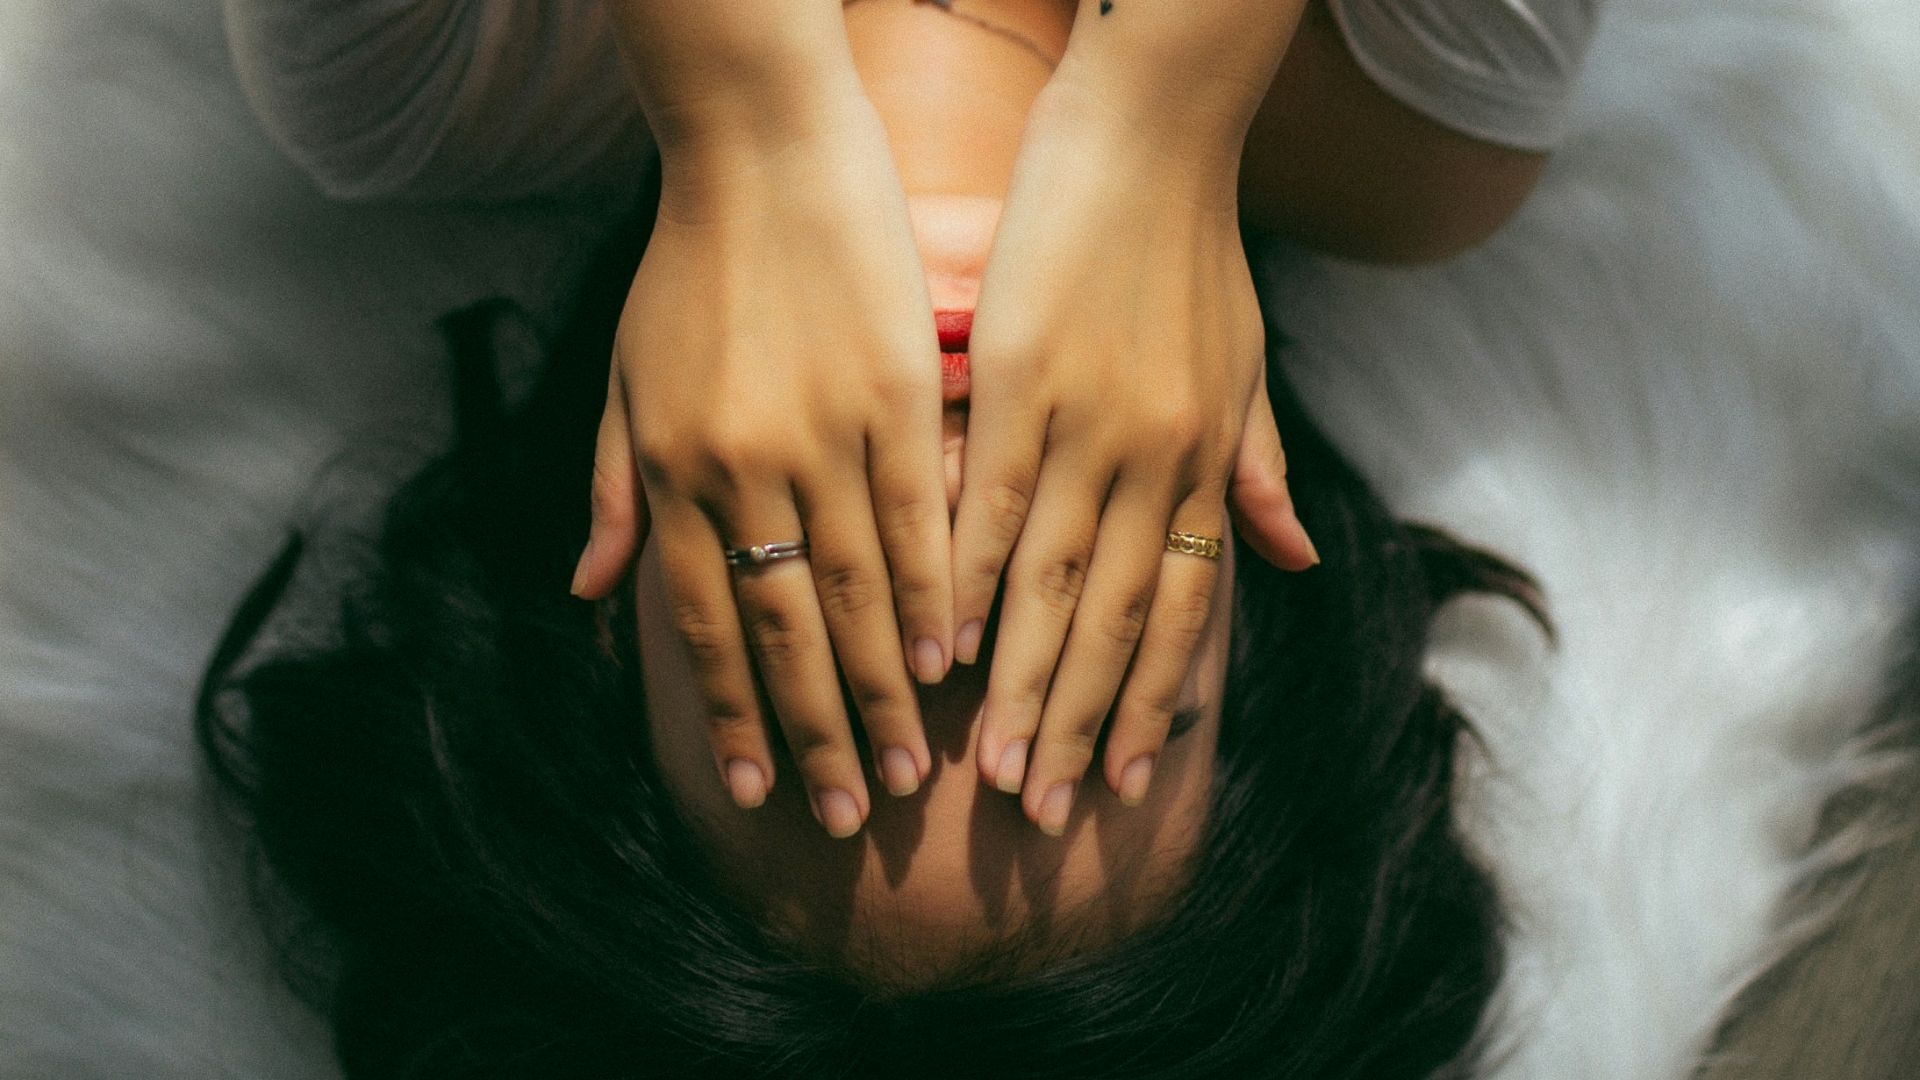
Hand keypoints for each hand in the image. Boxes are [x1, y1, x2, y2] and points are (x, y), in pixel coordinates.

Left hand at [572, 96, 951, 838]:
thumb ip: (614, 493)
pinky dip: (933, 592)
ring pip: (857, 589)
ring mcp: (823, 433)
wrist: (762, 152)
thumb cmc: (688, 269)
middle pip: (784, 628)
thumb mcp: (624, 380)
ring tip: (910, 764)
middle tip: (850, 815)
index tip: (752, 788)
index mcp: (672, 469)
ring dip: (882, 686)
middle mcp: (742, 467)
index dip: (728, 711)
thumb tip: (593, 599)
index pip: (700, 623)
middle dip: (815, 731)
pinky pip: (916, 515)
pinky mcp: (894, 394)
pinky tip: (950, 655)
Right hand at [954, 81, 1315, 835]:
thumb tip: (1295, 563)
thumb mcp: (1248, 365)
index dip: (1153, 703)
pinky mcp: (1022, 380)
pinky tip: (938, 643)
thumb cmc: (1196, 249)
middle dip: (1082, 724)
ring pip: (1052, 583)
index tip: (1125, 784)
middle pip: (1116, 620)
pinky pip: (991, 500)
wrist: (1154, 132)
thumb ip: (1260, 469)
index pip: (1180, 611)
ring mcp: (1088, 424)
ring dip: (1020, 682)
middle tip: (1046, 814)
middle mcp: (1156, 460)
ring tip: (989, 768)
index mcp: (1204, 460)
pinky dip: (965, 577)